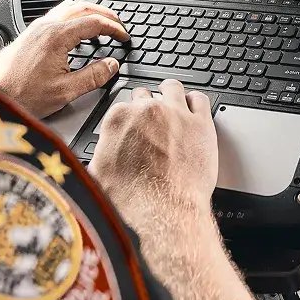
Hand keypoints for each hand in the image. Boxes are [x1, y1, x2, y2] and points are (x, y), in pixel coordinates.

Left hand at [0, 0, 126, 117]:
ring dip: (88, 13)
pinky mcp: (30, 34)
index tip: (124, 37)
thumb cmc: (20, 93)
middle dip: (105, 14)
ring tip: (101, 26)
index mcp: (58, 36)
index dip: (114, 28)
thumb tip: (111, 65)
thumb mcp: (64, 91)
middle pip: (83, 7)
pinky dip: (74, 19)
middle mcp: (47, 26)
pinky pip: (58, 16)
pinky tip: (76, 34)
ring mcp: (37, 28)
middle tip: (118, 26)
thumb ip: (93, 76)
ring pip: (69, 8)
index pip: (95, 22)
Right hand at [89, 80, 217, 217]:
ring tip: (172, 102)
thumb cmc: (136, 199)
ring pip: (172, 89)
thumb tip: (98, 154)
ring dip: (170, 94)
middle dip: (147, 105)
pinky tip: (193, 108)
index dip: (128, 117)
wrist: (166, 210)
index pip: (122, 106)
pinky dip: (195, 102)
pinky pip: (200, 100)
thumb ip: (99, 155)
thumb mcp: (100, 176)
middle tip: (151, 120)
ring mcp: (176, 113)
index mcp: (119, 119)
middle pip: (146, 95)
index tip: (132, 124)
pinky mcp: (201, 123)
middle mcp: (148, 110)